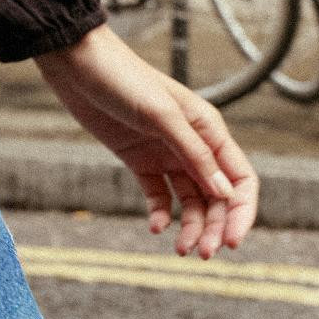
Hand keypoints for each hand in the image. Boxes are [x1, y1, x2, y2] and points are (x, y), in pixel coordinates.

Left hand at [34, 24, 257, 259]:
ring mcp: (166, 153)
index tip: (231, 241)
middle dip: (214, 227)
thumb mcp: (161, 115)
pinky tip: (155, 227)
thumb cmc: (123, 78)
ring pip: (190, 201)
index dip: (241, 212)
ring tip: (181, 250)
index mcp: (209, 130)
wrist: (76, 65)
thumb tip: (225, 194)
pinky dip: (160, 214)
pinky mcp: (139, 160)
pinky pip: (159, 195)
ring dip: (190, 227)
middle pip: (217, 197)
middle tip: (203, 254)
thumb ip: (193, 154)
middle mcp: (193, 145)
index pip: (240, 179)